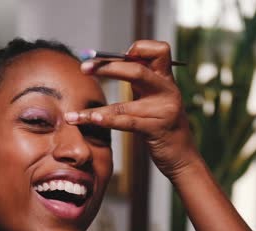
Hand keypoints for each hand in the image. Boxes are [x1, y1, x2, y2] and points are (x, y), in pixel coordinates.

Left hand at [65, 40, 197, 179]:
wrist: (183, 157)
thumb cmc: (163, 126)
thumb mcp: (154, 98)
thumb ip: (140, 81)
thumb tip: (112, 62)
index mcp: (166, 79)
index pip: (159, 50)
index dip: (138, 48)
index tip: (115, 56)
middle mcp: (167, 90)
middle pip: (137, 69)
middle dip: (107, 67)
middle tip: (84, 68)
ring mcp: (163, 110)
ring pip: (124, 104)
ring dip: (95, 110)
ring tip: (72, 114)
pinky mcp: (157, 129)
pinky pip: (127, 122)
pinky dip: (108, 120)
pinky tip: (92, 120)